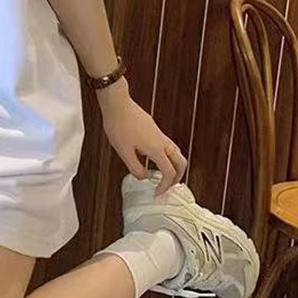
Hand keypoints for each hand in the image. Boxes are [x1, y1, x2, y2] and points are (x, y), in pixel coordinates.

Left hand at [96, 77, 186, 195]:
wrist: (117, 104)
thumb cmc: (118, 125)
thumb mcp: (123, 152)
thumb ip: (135, 167)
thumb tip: (143, 177)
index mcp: (156, 149)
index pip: (169, 172)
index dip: (165, 186)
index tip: (157, 193)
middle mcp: (162, 142)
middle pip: (181, 162)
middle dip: (178, 177)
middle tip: (167, 186)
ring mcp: (159, 134)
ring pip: (175, 153)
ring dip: (173, 166)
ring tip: (161, 174)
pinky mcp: (154, 129)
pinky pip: (167, 146)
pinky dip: (166, 156)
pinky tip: (151, 159)